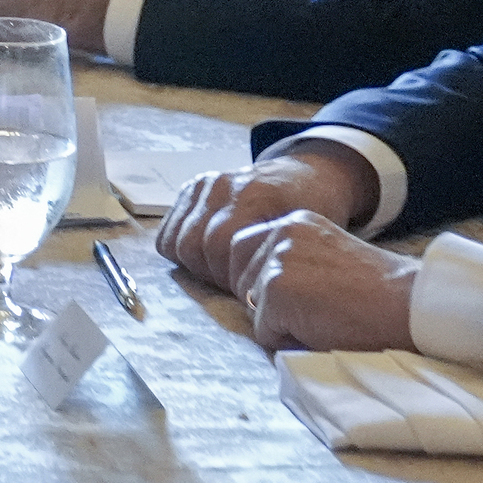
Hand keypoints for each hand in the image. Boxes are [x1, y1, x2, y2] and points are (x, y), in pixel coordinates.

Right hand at [155, 143, 376, 292]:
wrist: (304, 178)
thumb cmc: (313, 215)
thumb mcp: (308, 239)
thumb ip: (281, 263)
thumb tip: (259, 304)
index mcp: (258, 195)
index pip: (217, 245)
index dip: (228, 278)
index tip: (248, 291)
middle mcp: (226, 185)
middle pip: (193, 245)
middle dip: (212, 274)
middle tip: (236, 283)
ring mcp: (207, 184)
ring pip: (178, 240)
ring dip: (197, 264)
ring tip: (224, 270)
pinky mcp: (193, 188)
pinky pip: (169, 231)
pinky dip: (181, 250)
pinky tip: (207, 257)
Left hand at [225, 210, 419, 352]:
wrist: (407, 305)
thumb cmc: (376, 296)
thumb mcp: (327, 260)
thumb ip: (292, 263)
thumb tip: (253, 290)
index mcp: (294, 222)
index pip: (243, 248)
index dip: (263, 281)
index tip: (299, 297)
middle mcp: (280, 233)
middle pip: (237, 275)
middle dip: (260, 300)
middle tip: (307, 312)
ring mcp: (276, 260)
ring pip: (248, 305)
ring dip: (276, 322)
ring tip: (319, 319)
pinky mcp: (276, 290)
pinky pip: (262, 332)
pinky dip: (286, 341)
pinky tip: (320, 330)